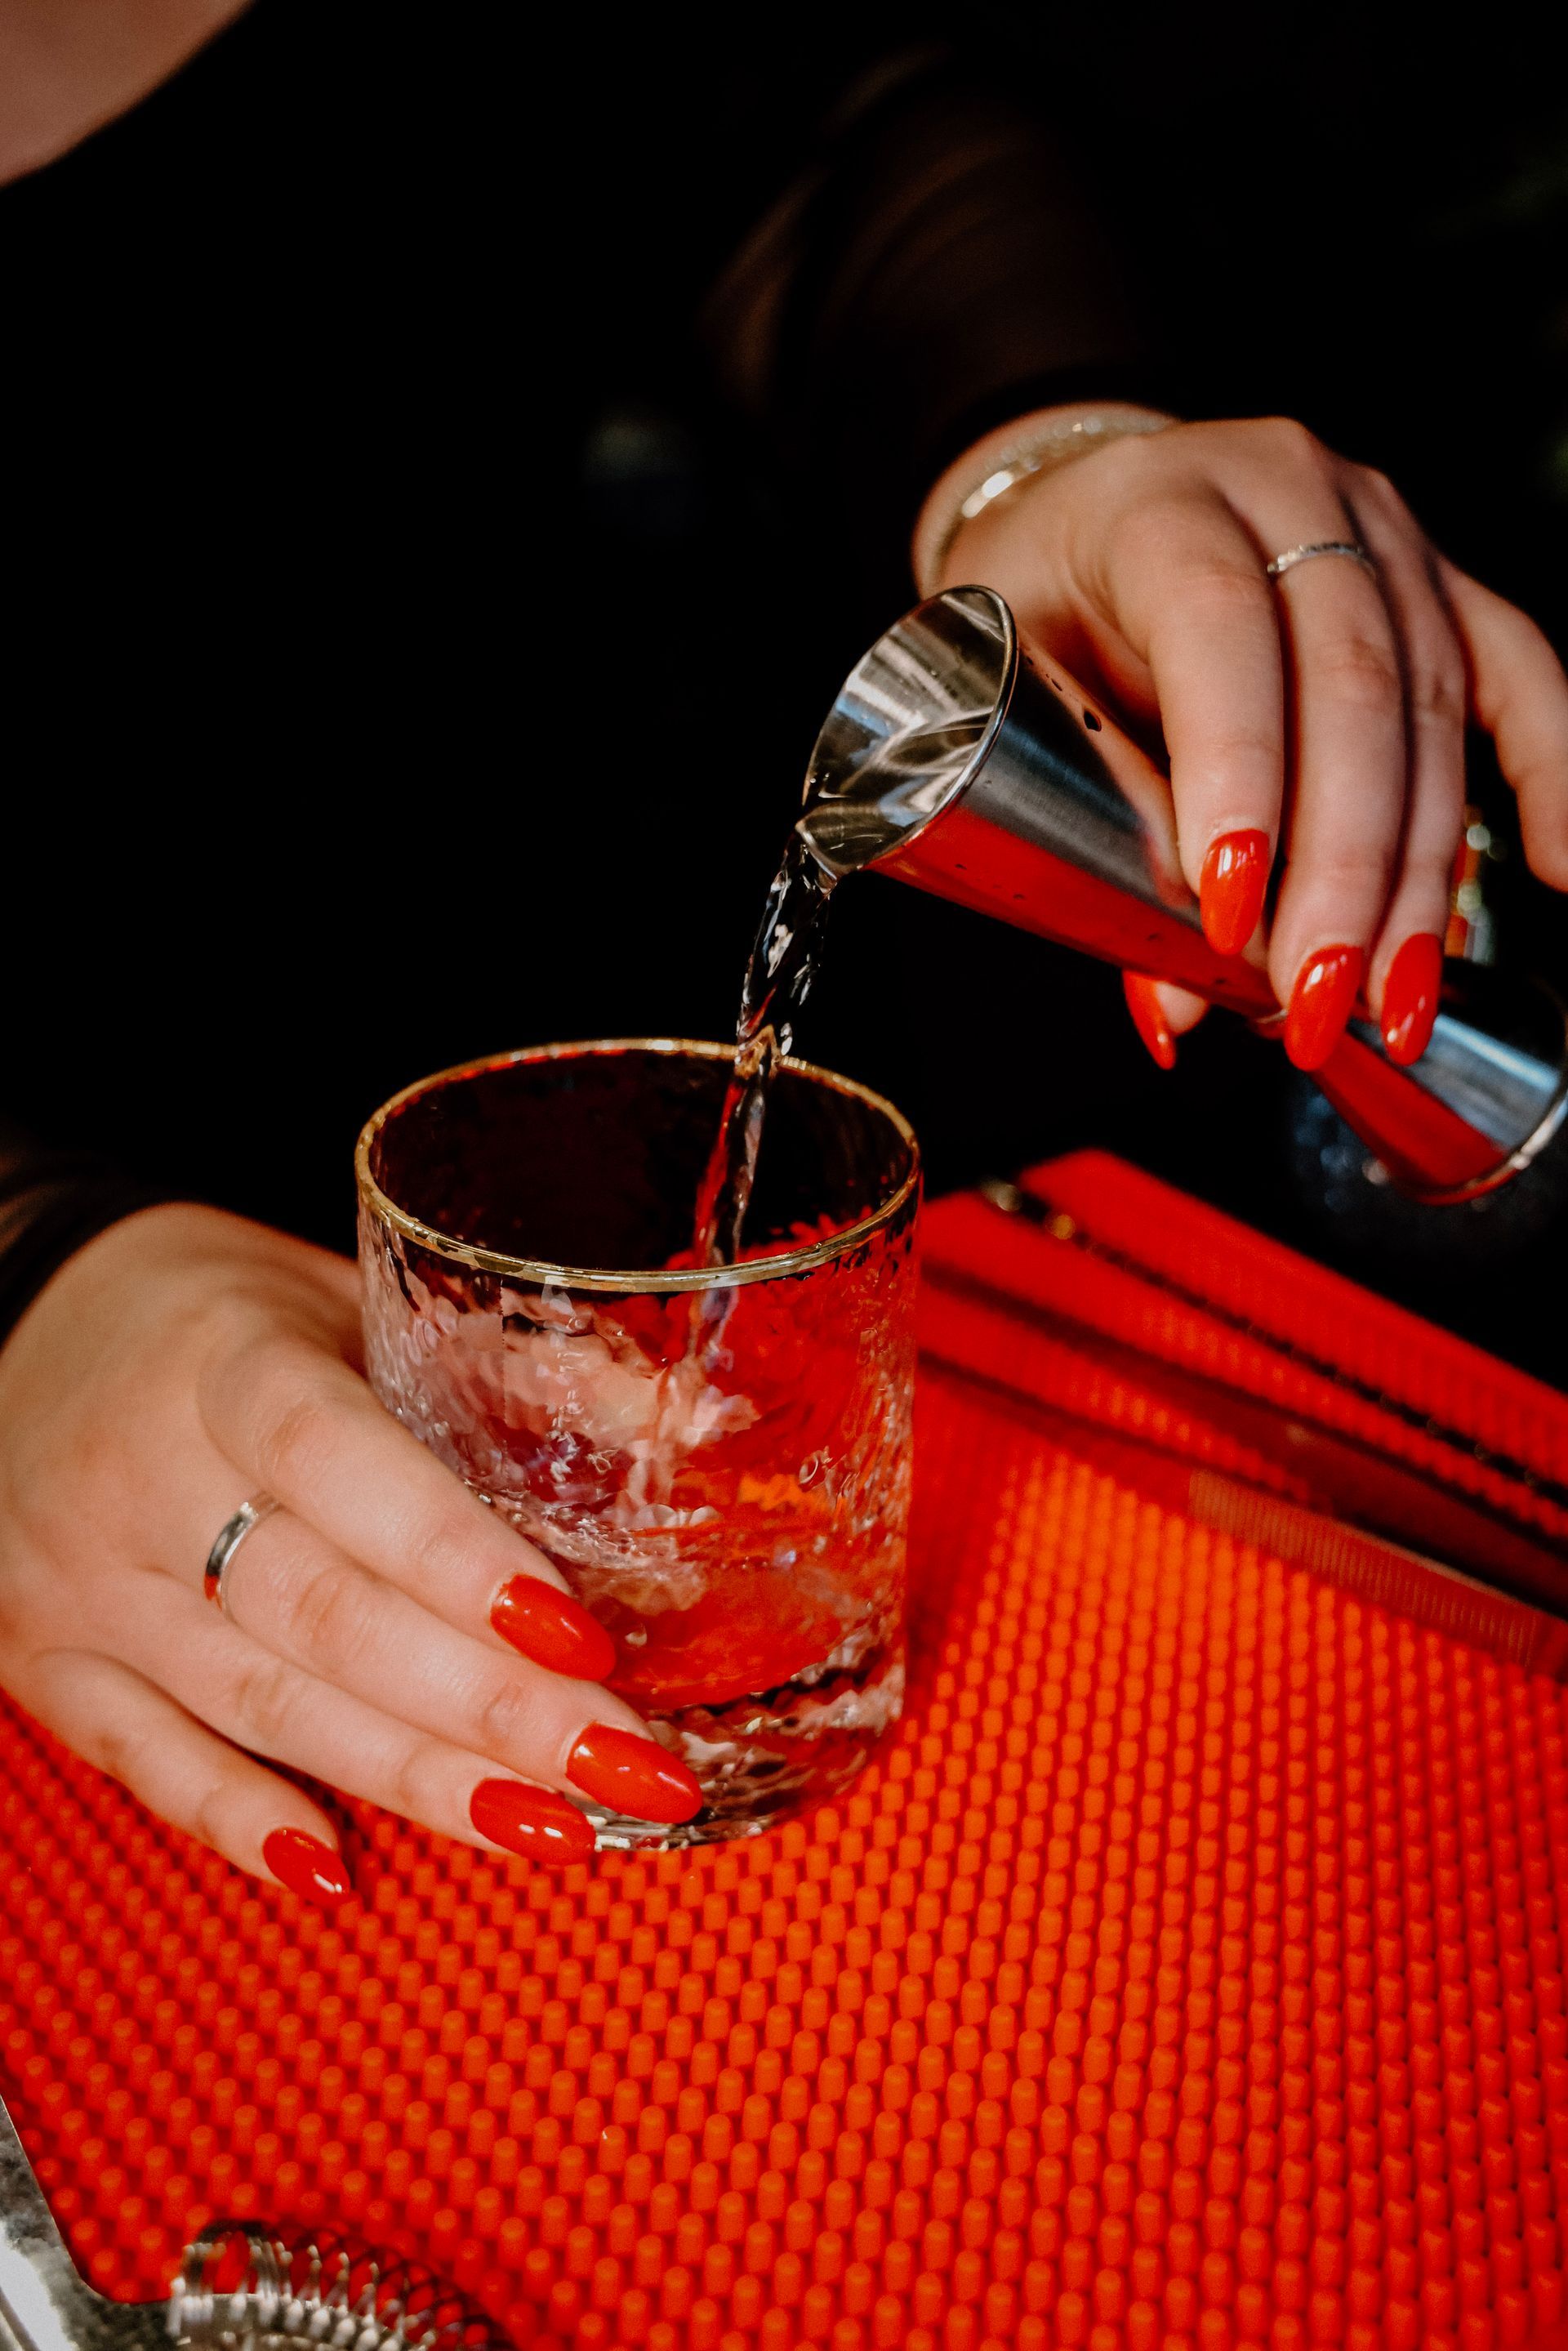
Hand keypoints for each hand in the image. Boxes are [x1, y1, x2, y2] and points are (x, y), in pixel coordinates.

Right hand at [0, 1205, 699, 1899]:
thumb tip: (675, 1436)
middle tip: (628, 1768)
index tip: (580, 1638)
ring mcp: (84, 1587)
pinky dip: (244, 1822)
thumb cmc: (206, 1315)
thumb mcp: (337, 1293)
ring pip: (260, 1706)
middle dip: (490, 1707)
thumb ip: (483, 1369)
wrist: (11, 1327)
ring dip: (415, 1779)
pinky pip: (150, 1763)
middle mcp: (140, 1481)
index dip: (458, 1560)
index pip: (338, 1465)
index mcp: (221, 1365)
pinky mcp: (48, 1665)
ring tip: (553, 1828)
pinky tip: (342, 1868)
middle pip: (323, 1614)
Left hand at [917, 408, 1567, 1068]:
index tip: (1227, 916)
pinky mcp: (1438, 577)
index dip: (1235, 776)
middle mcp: (1282, 491)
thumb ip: (1084, 826)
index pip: (1217, 628)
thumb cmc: (1044, 607)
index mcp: (1157, 506)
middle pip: (1349, 681)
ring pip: (1430, 701)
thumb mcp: (1016, 689)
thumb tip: (1174, 1002)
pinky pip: (1516, 672)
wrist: (1083, 522)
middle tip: (1313, 997)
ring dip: (1418, 871)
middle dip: (1340, 868)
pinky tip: (1558, 867)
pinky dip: (1549, 774)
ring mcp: (1377, 528)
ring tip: (1390, 996)